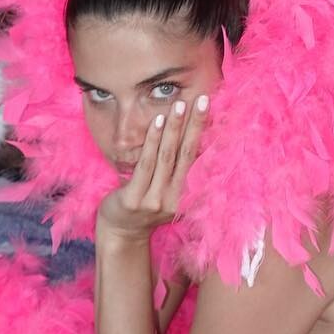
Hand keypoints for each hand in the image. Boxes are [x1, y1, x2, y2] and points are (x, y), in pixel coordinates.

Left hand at [97, 94, 207, 244]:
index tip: (212, 111)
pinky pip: (146, 164)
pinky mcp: (134, 199)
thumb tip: (198, 139)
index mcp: (188, 197)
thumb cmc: (147, 205)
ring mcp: (154, 201)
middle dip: (196, 125)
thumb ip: (183, 171)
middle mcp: (175, 200)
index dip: (206, 134)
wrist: (121, 233)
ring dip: (174, 128)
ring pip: (167, 157)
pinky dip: (152, 140)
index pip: (201, 159)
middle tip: (203, 100)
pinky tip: (157, 121)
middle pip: (188, 155)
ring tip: (179, 105)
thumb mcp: (170, 192)